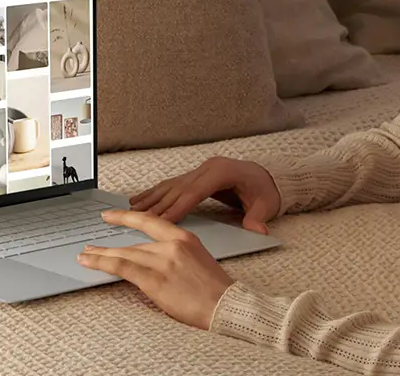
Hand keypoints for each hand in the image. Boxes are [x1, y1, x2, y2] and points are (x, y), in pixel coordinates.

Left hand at [81, 210, 234, 329]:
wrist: (226, 307)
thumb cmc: (216, 291)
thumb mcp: (198, 261)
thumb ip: (176, 255)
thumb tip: (153, 259)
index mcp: (185, 238)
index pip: (150, 222)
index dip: (126, 217)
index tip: (111, 216)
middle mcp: (172, 245)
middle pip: (133, 244)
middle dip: (109, 247)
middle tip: (91, 247)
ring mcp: (162, 261)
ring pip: (123, 254)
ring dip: (100, 256)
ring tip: (85, 256)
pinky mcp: (154, 279)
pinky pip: (122, 267)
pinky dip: (102, 263)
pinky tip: (89, 262)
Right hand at [129, 156, 281, 233]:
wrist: (268, 176)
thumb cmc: (266, 191)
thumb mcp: (266, 205)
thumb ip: (258, 218)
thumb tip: (259, 231)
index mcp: (223, 172)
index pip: (195, 192)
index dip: (177, 206)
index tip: (161, 219)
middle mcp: (208, 168)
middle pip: (178, 188)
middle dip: (157, 204)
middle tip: (136, 217)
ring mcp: (201, 170)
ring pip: (171, 185)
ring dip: (151, 197)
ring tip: (131, 208)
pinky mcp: (197, 175)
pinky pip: (172, 184)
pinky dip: (155, 192)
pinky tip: (140, 199)